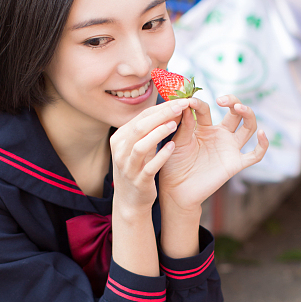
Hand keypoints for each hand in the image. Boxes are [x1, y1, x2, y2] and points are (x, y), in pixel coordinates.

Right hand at [109, 99, 182, 215]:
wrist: (130, 201)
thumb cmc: (137, 168)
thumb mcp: (139, 146)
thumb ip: (150, 130)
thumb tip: (172, 108)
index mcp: (120, 138)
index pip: (141, 117)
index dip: (161, 107)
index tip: (179, 100)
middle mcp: (120, 151)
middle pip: (140, 127)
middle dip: (162, 114)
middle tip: (181, 106)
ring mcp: (128, 167)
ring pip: (141, 146)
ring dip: (159, 133)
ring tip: (175, 124)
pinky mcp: (138, 181)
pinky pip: (149, 167)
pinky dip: (161, 156)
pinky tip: (173, 146)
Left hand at [158, 95, 268, 211]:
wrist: (176, 191)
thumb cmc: (173, 165)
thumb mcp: (177, 141)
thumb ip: (184, 124)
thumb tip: (188, 103)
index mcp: (203, 128)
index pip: (207, 109)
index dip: (199, 103)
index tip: (188, 102)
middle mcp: (220, 136)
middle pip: (235, 113)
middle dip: (233, 101)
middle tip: (222, 99)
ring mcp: (229, 149)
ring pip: (248, 127)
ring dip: (248, 114)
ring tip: (239, 107)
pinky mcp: (235, 164)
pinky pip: (255, 155)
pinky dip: (263, 144)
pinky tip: (262, 133)